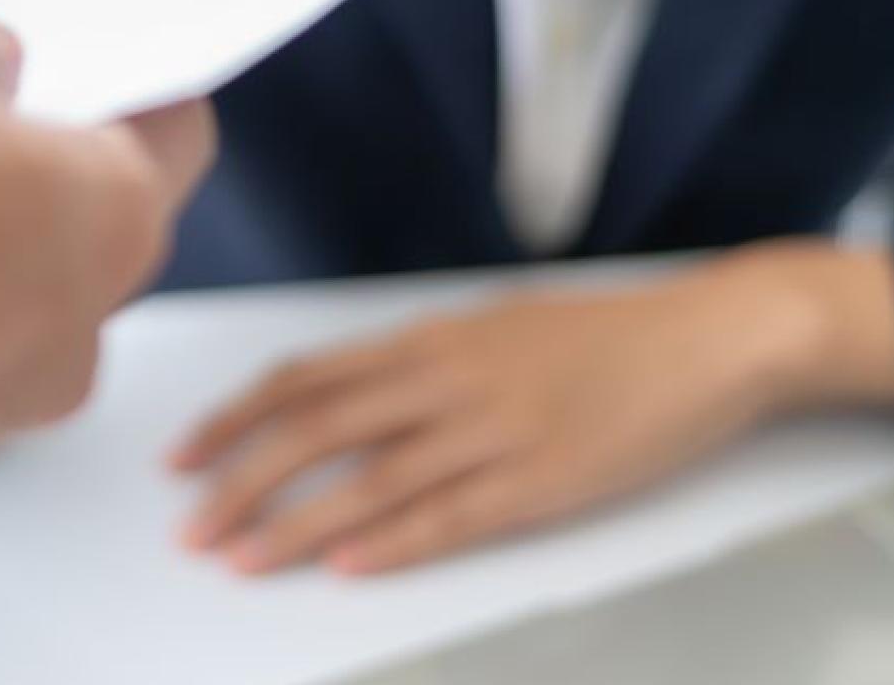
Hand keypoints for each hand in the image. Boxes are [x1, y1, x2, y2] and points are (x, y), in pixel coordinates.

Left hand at [171, 244, 893, 575]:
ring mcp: (495, 430)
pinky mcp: (545, 480)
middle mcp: (448, 378)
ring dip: (296, 525)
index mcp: (430, 338)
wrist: (710, 337)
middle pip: (316, 430)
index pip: (304, 377)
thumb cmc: (607, 336)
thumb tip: (356, 392)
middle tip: (188, 527)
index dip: (235, 419)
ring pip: (370, 480)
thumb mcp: (497, 327)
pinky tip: (348, 567)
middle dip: (240, 481)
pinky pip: (452, 515)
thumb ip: (425, 360)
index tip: (183, 455)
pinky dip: (395, 543)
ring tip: (240, 560)